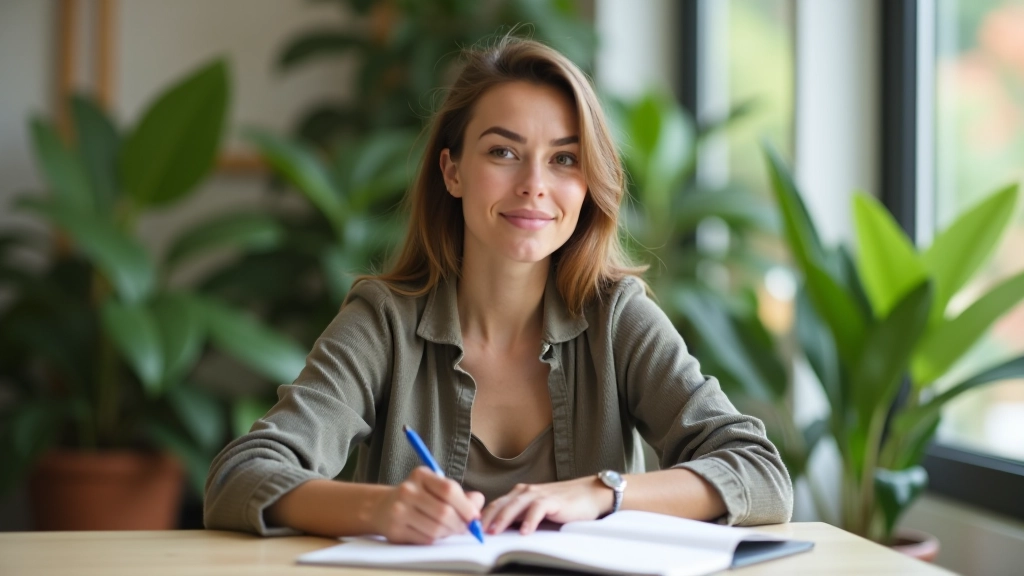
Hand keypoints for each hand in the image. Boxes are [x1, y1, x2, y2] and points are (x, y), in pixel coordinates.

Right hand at [372, 466, 484, 543]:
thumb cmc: (418, 497)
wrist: (383, 507)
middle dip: (460, 524)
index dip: (466, 505)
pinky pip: (425, 539)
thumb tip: (478, 503)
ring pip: (436, 529)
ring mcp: (399, 510)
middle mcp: (408, 490)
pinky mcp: (395, 529)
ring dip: (449, 533)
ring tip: (450, 530)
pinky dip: (436, 539)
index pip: (449, 489)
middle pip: (444, 512)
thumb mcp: (436, 487)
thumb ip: (460, 494)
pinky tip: (435, 533)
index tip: (474, 516)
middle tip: (466, 528)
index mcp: (421, 475)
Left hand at [481, 476, 612, 534]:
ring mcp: (539, 494)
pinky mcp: (553, 500)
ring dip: (503, 519)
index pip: (494, 505)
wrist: (589, 494)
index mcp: (519, 494)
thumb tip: (498, 531)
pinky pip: (538, 509)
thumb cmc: (562, 505)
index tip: (469, 530)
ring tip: (493, 532)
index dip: (481, 517)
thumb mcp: (535, 511)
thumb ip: (519, 517)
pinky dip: (530, 520)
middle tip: (474, 532)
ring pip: (515, 505)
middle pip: (500, 504)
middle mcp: (525, 491)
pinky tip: (524, 532)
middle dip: (486, 518)